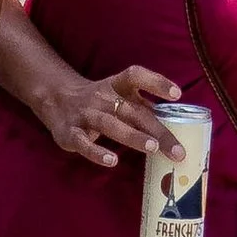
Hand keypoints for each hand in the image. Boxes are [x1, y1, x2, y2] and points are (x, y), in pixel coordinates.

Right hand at [31, 60, 182, 168]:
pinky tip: (112, 161)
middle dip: (156, 130)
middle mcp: (101, 97)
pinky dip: (97, 152)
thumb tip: (180, 127)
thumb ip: (144, 108)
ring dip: (132, 136)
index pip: (136, 76)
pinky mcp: (70, 133)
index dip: (156, 82)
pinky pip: (83, 142)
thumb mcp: (120, 96)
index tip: (177, 94)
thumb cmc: (100, 101)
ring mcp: (85, 115)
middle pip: (132, 111)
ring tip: (152, 148)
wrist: (56, 98)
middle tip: (177, 150)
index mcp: (116, 85)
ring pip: (110, 124)